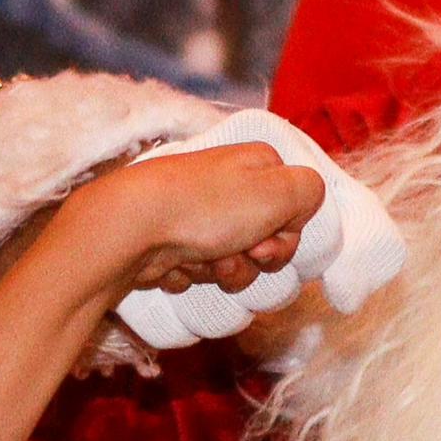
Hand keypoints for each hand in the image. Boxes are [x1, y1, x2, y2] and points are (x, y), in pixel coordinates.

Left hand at [113, 109, 408, 352]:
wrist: (130, 229)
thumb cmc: (208, 209)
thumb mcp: (281, 191)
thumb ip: (311, 192)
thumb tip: (301, 208)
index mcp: (257, 164)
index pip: (296, 210)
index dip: (286, 237)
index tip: (266, 243)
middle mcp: (228, 184)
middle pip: (264, 242)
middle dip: (252, 261)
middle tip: (232, 254)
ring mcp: (197, 213)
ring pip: (232, 262)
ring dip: (221, 272)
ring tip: (199, 262)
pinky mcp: (170, 241)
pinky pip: (197, 271)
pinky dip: (189, 275)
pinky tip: (173, 265)